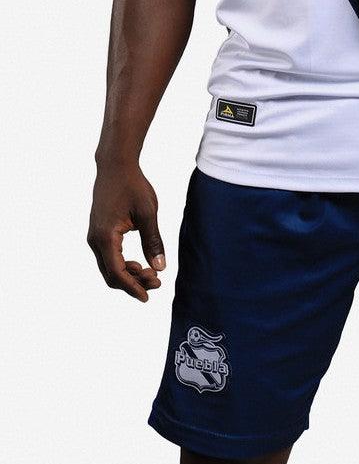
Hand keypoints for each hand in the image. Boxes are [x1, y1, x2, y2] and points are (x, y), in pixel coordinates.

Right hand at [87, 162, 165, 301]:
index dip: (132, 287)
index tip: (147, 297)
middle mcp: (95, 240)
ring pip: (109, 267)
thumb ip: (153, 241)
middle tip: (157, 282)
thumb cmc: (133, 186)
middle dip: (133, 283)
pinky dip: (123, 265)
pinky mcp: (98, 233)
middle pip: (111, 274)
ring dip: (129, 275)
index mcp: (105, 236)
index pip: (117, 272)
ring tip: (152, 274)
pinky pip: (108, 257)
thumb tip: (160, 268)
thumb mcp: (148, 213)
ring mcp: (94, 237)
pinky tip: (140, 264)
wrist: (116, 166)